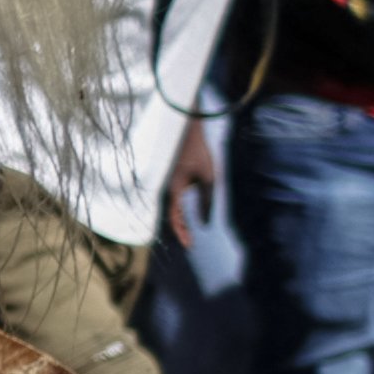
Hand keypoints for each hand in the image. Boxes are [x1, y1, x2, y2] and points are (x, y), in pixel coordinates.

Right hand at [163, 118, 223, 251]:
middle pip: (169, 215)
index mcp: (174, 189)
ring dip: (177, 220)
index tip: (190, 246)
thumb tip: (206, 223)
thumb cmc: (198, 151)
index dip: (182, 233)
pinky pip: (169, 198)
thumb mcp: (208, 176)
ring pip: (168, 207)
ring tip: (188, 231)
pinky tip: (184, 212)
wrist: (185, 127)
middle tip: (190, 242)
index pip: (175, 217)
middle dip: (179, 230)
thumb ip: (207, 200)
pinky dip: (176, 209)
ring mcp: (164, 183)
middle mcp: (165, 188)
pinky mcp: (167, 178)